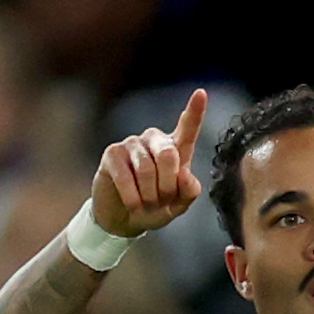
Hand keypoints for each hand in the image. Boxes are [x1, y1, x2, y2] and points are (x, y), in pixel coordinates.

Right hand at [90, 89, 208, 241]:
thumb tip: (185, 175)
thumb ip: (188, 192)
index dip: (195, 111)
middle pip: (168, 155)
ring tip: (146, 206)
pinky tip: (133, 205)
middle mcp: (154, 140)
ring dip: (149, 196)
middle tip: (161, 202)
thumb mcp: (176, 205)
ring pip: (146, 169)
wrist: (123, 219)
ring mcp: (132, 144)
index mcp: (175, 148)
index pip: (187, 128)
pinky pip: (126, 177)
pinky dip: (132, 197)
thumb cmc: (154, 208)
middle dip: (167, 186)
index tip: (201, 93)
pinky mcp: (112, 153)